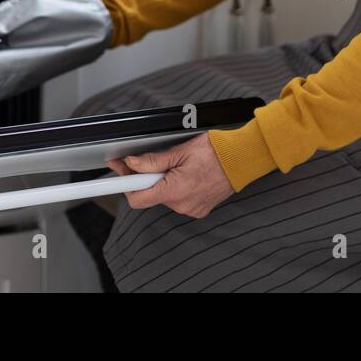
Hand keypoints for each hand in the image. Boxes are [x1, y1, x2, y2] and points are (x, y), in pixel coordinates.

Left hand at [105, 133, 233, 218]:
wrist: (241, 159)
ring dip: (166, 182)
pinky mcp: (199, 209)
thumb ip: (153, 161)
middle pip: (152, 195)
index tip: (119, 172)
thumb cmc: (215, 151)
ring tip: (179, 166)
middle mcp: (182, 205)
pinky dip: (179, 188)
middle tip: (153, 160)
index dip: (126, 183)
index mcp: (174, 191)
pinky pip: (180, 200)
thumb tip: (132, 163)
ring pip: (166, 197)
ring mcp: (191, 209)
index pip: (137, 198)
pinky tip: (188, 174)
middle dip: (149, 178)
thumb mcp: (180, 151)